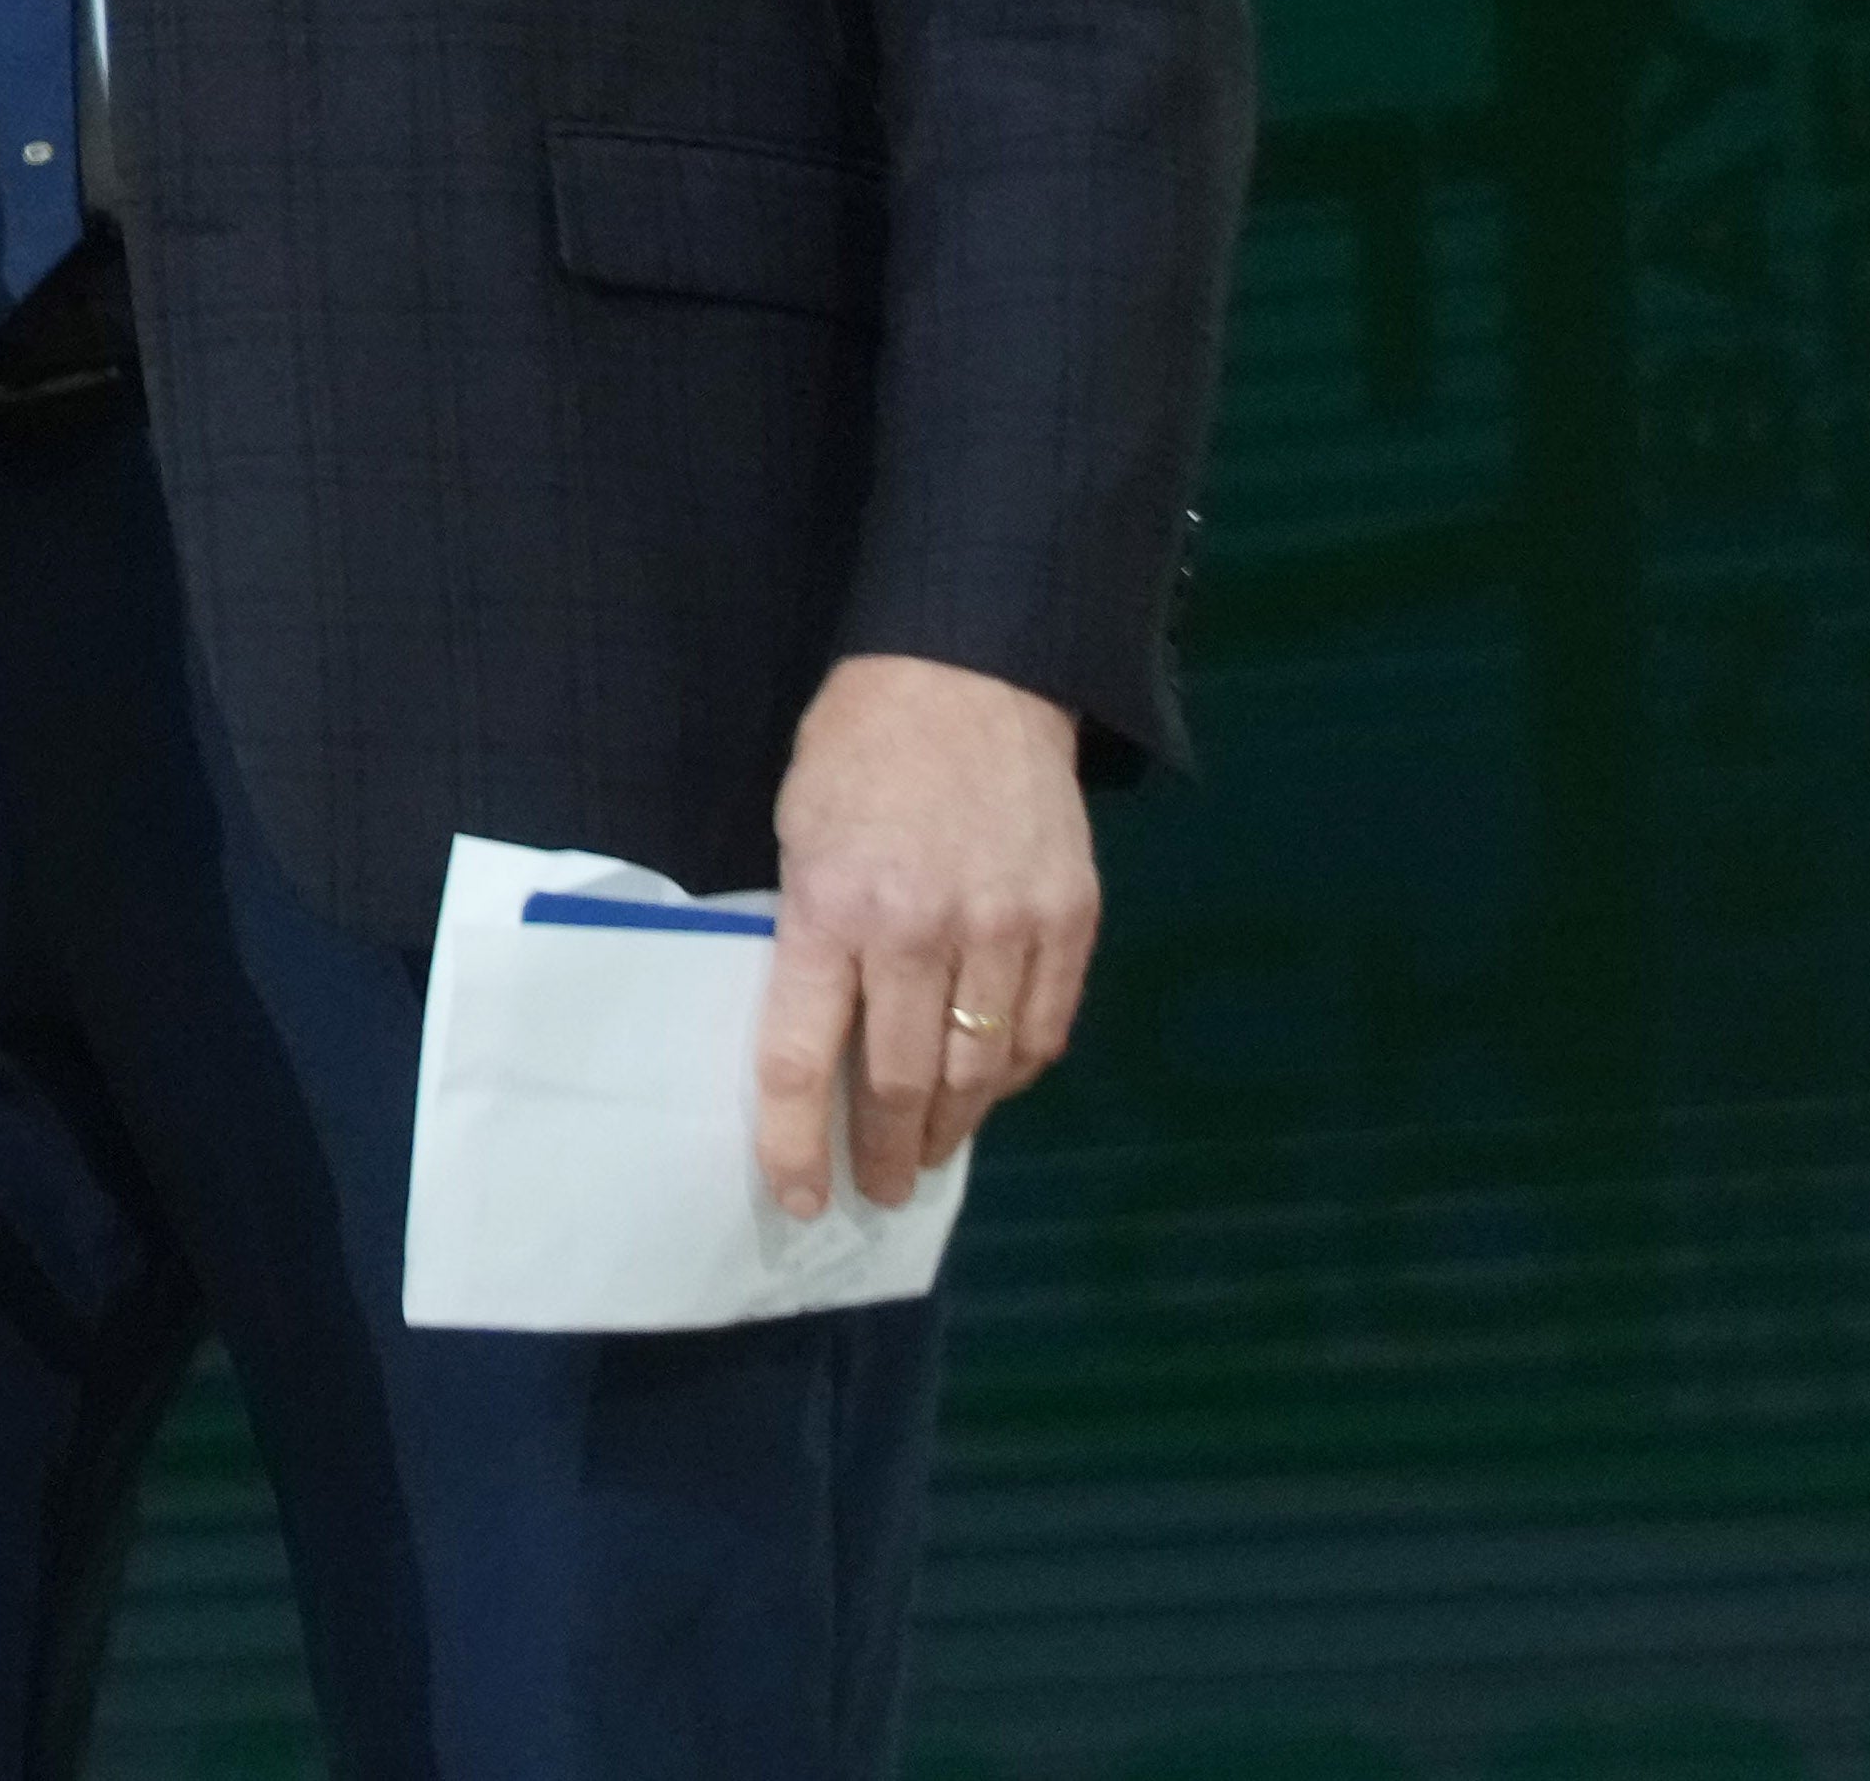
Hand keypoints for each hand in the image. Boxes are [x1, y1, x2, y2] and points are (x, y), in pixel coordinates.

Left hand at [756, 648, 1096, 1214]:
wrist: (971, 674)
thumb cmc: (859, 752)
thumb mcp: (798, 833)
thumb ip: (811, 937)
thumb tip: (824, 1039)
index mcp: (832, 907)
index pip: (804, 1058)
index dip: (797, 1142)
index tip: (802, 1196)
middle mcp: (922, 930)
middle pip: (901, 1083)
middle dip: (886, 1151)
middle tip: (878, 1188)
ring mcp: (1007, 928)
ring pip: (979, 1071)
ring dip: (952, 1127)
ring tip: (930, 1151)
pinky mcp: (1072, 920)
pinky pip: (1043, 1031)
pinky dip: (1013, 1073)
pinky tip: (989, 1087)